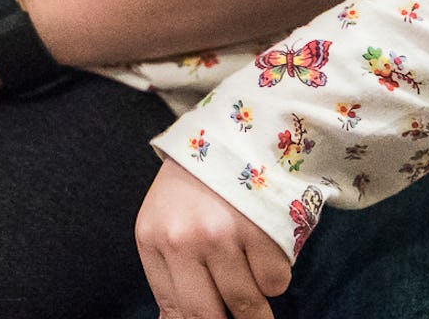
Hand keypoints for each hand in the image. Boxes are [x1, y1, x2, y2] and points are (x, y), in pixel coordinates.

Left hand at [136, 157, 290, 318]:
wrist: (233, 129)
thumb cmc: (195, 185)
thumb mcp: (165, 223)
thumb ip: (168, 275)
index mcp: (153, 239)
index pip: (174, 313)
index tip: (216, 318)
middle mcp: (182, 239)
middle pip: (208, 316)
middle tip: (241, 315)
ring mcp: (222, 233)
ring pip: (246, 304)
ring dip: (255, 303)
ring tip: (251, 275)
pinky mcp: (259, 226)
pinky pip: (275, 281)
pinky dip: (275, 274)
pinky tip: (264, 245)